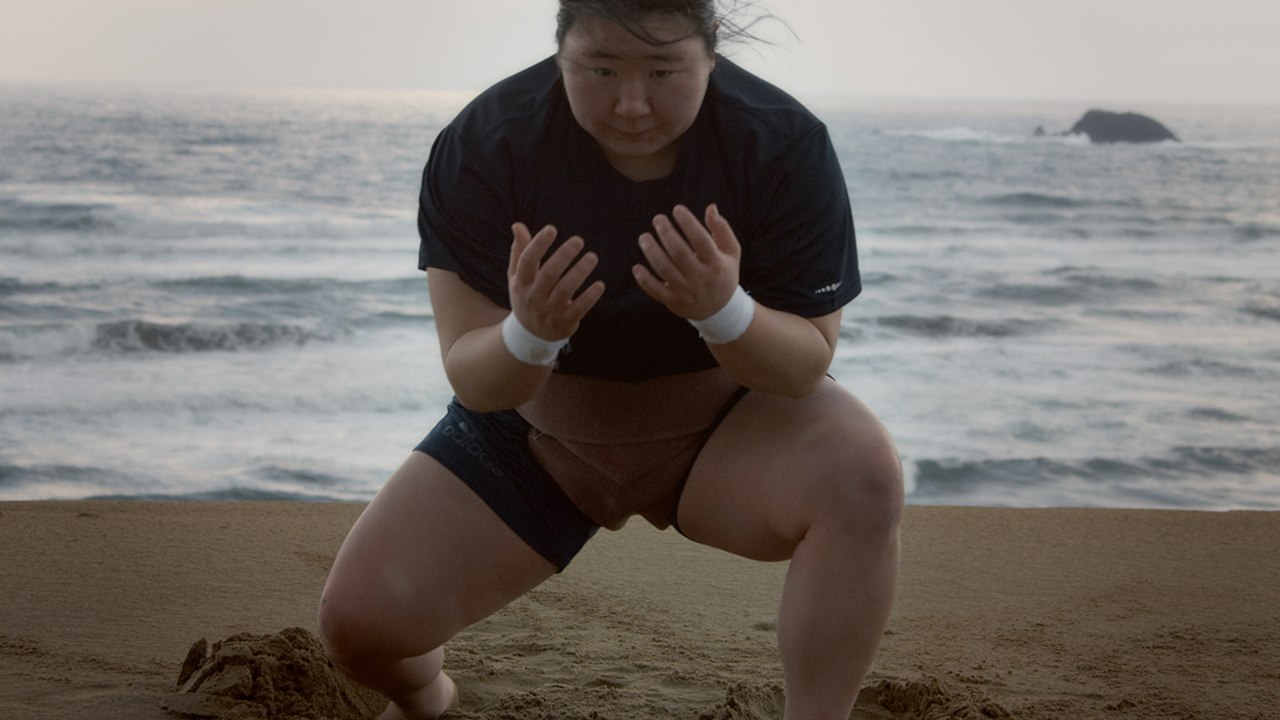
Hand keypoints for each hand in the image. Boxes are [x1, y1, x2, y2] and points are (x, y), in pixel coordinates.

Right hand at [508, 223, 604, 339]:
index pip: (527, 261)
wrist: (530, 335)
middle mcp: (533, 297)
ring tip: (592, 257)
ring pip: (564, 291)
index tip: (551, 229)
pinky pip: (578, 309)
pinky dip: (590, 298)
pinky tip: (600, 285)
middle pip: (548, 275)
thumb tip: (518, 225)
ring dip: (579, 273)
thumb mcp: (517, 276)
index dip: (538, 245)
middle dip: (563, 256)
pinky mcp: (564, 322)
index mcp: (521, 283)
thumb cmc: (526, 296)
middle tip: (578, 240)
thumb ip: (519, 251)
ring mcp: (549, 311)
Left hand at [633, 204, 741, 320]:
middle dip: (666, 233)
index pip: (701, 240)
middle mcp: (700, 277)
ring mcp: (686, 291)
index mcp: (716, 263)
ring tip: (644, 237)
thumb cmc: (723, 273)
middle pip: (679, 253)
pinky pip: (655, 291)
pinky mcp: (673, 301)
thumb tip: (711, 207)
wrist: (720, 310)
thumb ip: (721, 228)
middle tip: (657, 219)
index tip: (677, 209)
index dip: (688, 223)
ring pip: (665, 270)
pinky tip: (636, 267)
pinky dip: (644, 280)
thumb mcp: (731, 251)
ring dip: (652, 252)